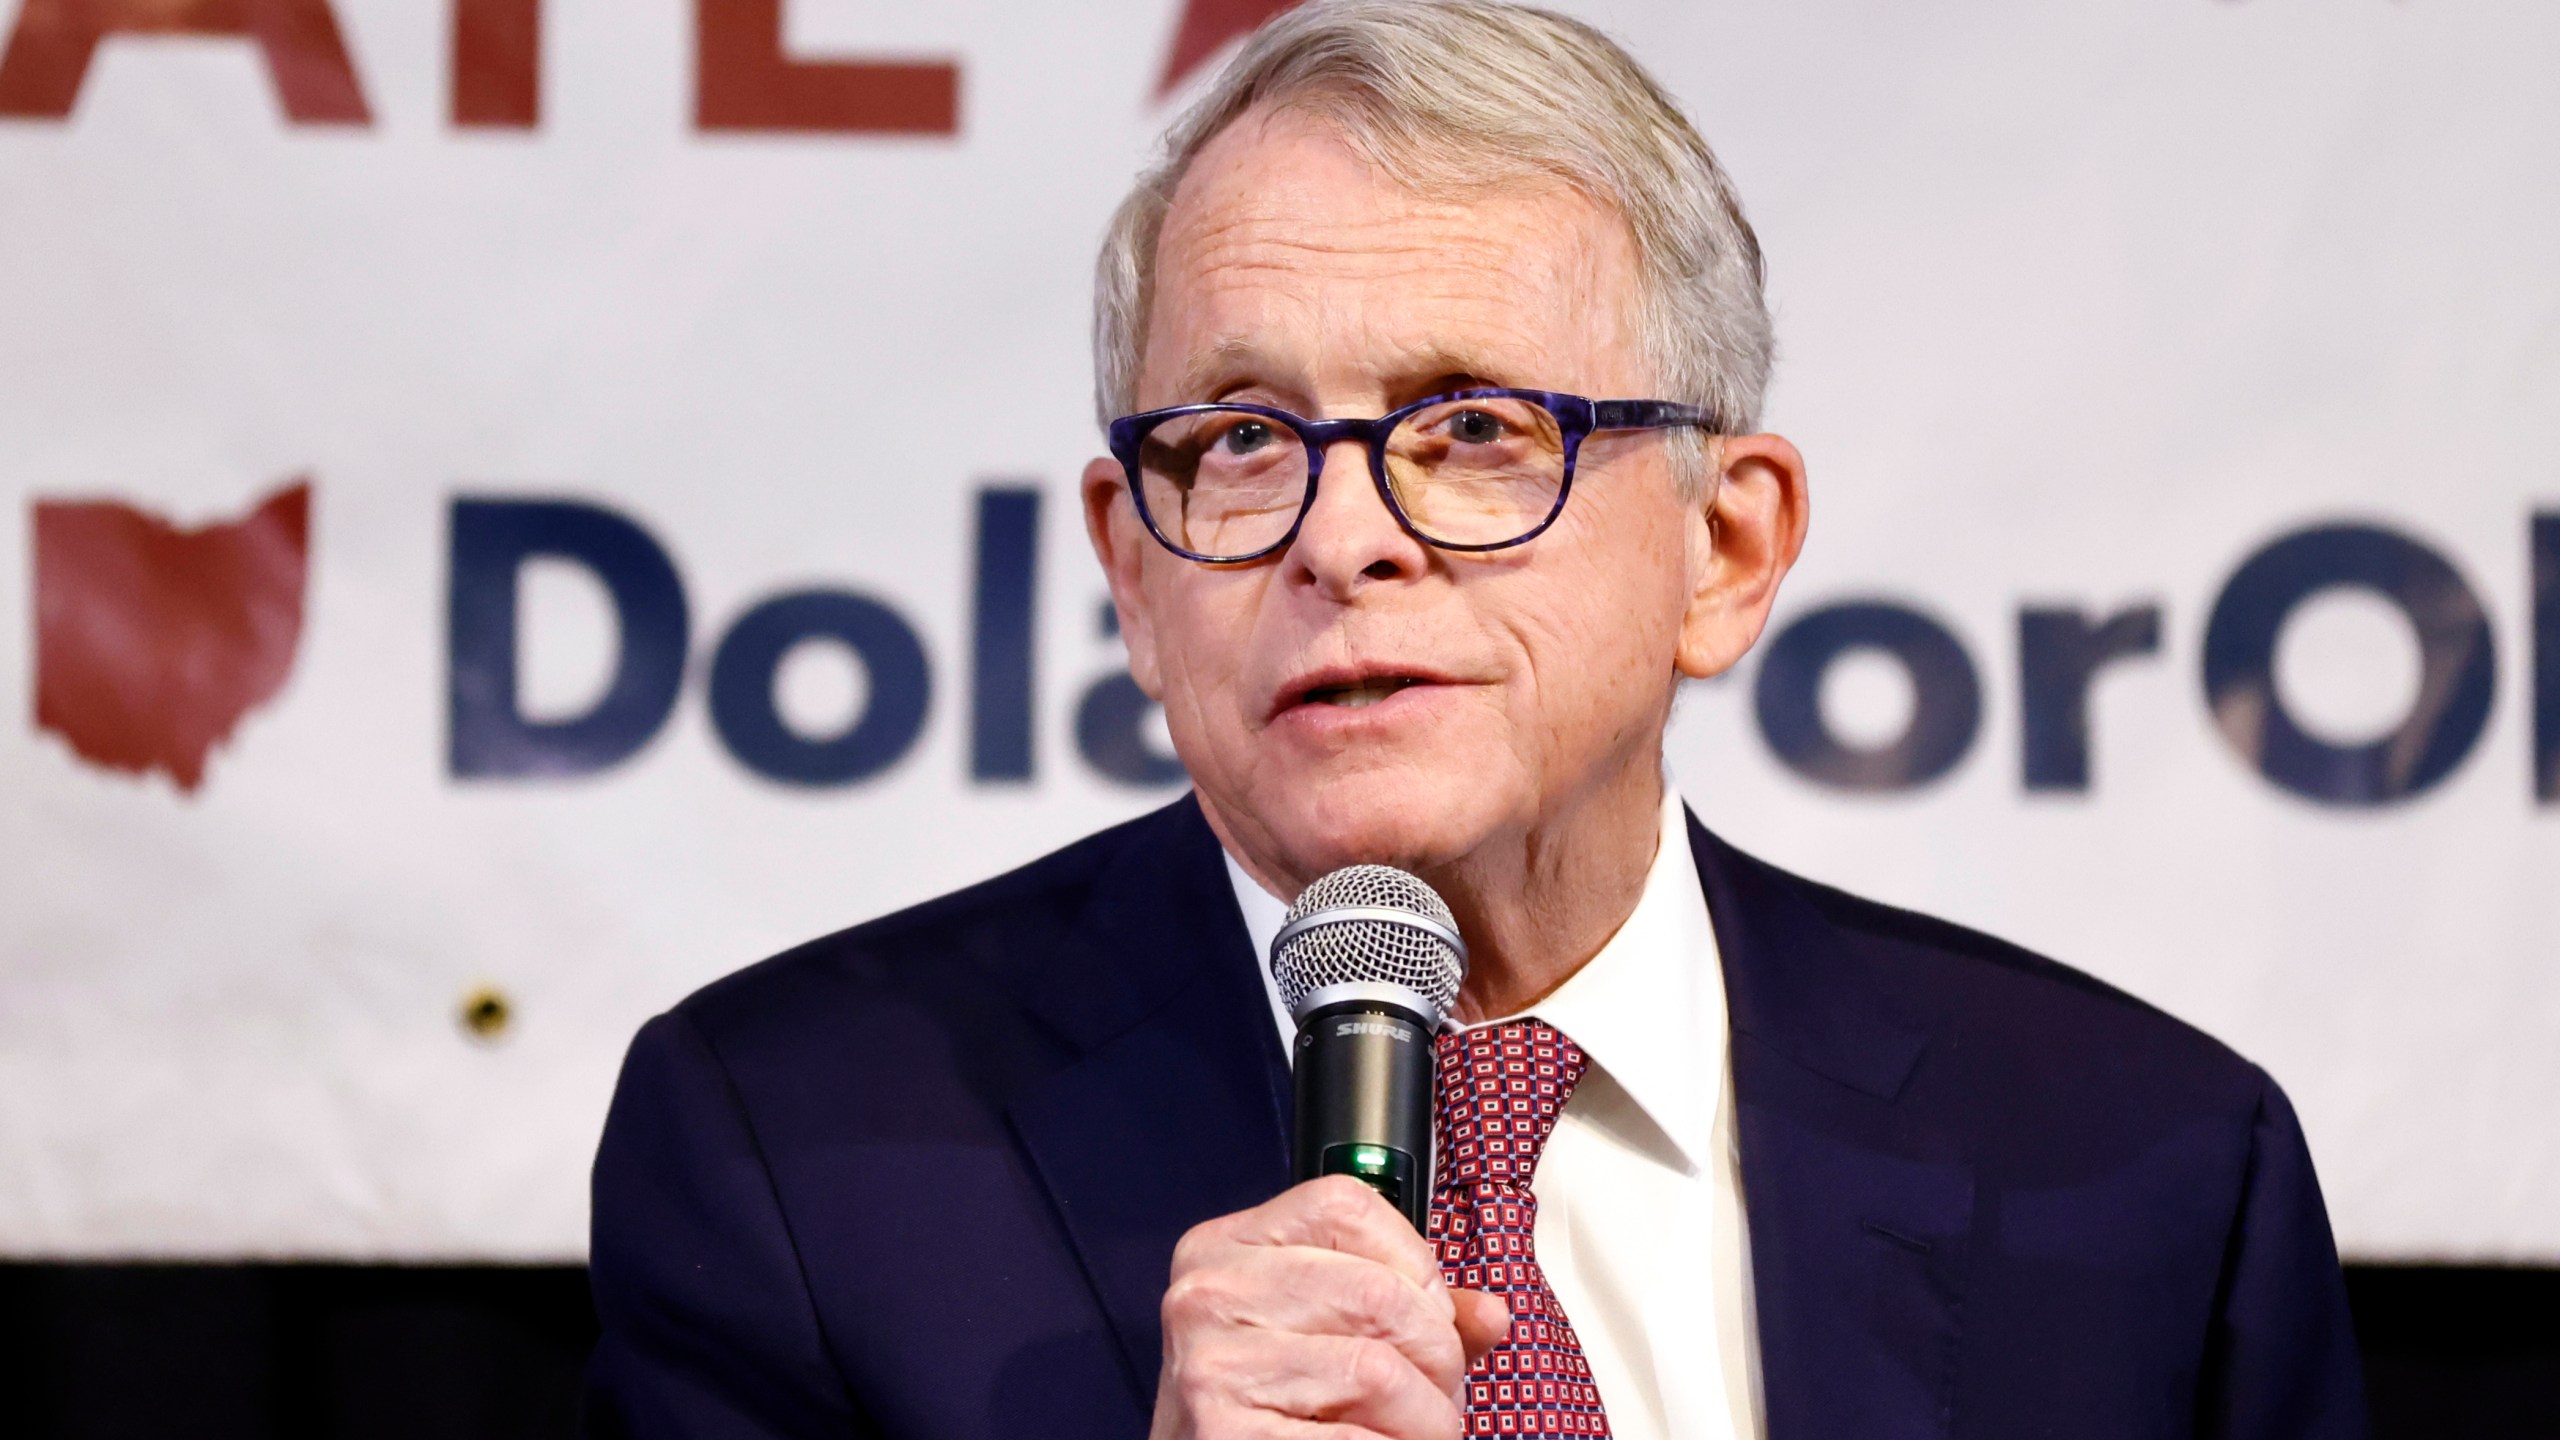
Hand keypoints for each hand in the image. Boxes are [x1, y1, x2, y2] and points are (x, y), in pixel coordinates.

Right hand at [1150, 1175, 1510, 1438]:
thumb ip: (1406, 1312)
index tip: (1428, 1316)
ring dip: (1426, 1417)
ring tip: (1415, 1432)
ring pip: (1377, 1369)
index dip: (1414, 1263)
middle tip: (1437, 1395)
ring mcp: (1210, 1365)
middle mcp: (1207, 1294)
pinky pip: (1356, 1439)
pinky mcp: (1224, 1432)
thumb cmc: (1265, 1409)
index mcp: (1224, 1247)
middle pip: (1377, 1292)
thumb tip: (1490, 1315)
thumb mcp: (1323, 1336)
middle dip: (1436, 1356)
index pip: (1346, 1204)